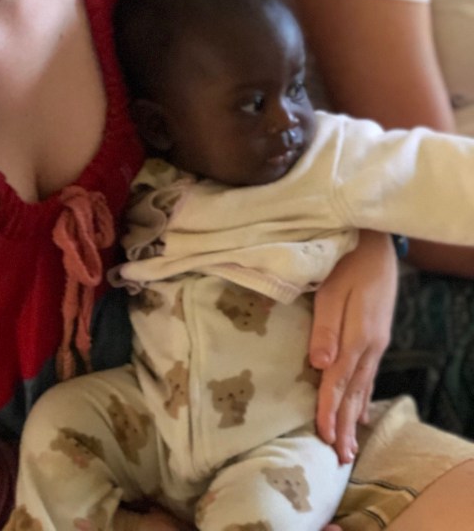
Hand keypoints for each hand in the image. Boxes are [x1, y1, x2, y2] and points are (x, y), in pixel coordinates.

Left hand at [309, 230, 396, 462]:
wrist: (376, 240)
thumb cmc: (346, 260)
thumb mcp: (332, 290)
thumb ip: (325, 328)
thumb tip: (319, 366)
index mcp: (357, 337)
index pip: (338, 382)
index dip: (328, 409)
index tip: (322, 437)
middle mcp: (371, 345)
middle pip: (353, 391)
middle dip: (344, 424)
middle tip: (339, 457)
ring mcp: (377, 340)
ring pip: (363, 385)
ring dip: (354, 415)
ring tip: (349, 444)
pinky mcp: (376, 333)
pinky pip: (369, 373)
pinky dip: (363, 395)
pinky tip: (361, 408)